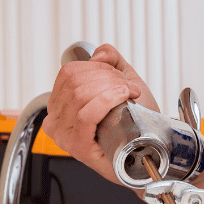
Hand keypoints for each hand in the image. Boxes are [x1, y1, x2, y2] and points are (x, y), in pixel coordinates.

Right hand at [42, 44, 158, 183]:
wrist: (148, 149)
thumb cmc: (133, 121)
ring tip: (129, 92)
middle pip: (75, 83)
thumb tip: (98, 54)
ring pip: (80, 96)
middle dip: (107, 77)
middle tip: (127, 86)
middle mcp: (56, 120)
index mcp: (60, 104)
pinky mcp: (77, 147)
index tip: (117, 75)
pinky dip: (107, 100)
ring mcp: (64, 135)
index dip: (96, 67)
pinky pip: (86, 115)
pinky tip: (123, 96)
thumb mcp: (121, 82)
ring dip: (111, 87)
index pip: (68, 73)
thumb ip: (110, 61)